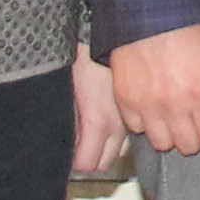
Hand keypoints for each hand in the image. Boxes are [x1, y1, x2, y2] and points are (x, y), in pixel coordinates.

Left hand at [70, 50, 128, 176]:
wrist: (103, 34)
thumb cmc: (82, 57)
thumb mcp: (66, 95)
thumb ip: (66, 124)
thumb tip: (60, 144)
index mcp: (97, 122)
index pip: (87, 165)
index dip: (73, 161)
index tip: (66, 154)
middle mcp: (119, 125)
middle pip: (104, 162)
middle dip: (89, 157)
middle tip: (76, 146)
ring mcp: (131, 117)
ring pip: (119, 150)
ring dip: (105, 147)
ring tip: (92, 135)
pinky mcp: (138, 108)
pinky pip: (130, 133)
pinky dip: (119, 134)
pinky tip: (108, 121)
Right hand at [107, 24, 199, 156]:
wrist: (151, 9)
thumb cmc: (190, 29)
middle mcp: (172, 104)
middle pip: (188, 146)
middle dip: (199, 138)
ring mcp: (146, 104)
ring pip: (161, 143)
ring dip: (173, 135)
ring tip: (178, 120)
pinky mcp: (125, 99)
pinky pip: (136, 128)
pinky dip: (147, 124)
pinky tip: (156, 111)